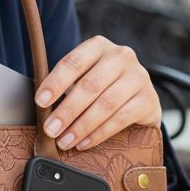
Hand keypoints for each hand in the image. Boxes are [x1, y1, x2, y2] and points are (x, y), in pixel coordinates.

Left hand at [34, 36, 160, 151]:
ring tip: (65, 141)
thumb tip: (42, 109)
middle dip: (67, 110)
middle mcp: (121, 56)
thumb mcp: (84, 78)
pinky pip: (120, 118)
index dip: (56, 82)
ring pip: (106, 103)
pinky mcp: (149, 99)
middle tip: (51, 129)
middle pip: (90, 85)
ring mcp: (138, 77)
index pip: (74, 62)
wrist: (139, 99)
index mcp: (99, 46)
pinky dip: (99, 133)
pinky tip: (83, 143)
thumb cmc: (102, 88)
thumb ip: (65, 87)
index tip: (40, 102)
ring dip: (81, 126)